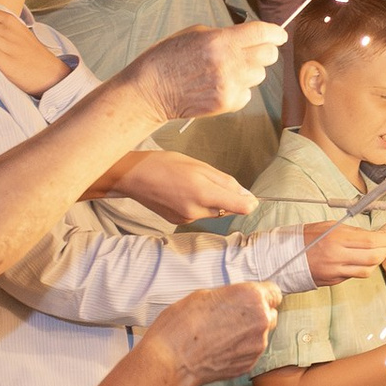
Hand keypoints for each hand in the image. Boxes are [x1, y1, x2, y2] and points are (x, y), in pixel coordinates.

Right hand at [114, 148, 258, 224]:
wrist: (134, 176)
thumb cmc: (165, 164)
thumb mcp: (200, 166)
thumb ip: (226, 182)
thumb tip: (247, 195)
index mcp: (203, 194)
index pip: (240, 207)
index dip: (250, 202)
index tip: (251, 196)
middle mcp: (195, 211)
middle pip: (226, 210)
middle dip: (226, 197)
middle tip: (210, 180)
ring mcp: (185, 219)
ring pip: (212, 212)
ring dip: (211, 201)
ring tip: (192, 183)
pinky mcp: (177, 221)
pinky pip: (198, 214)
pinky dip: (198, 204)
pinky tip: (183, 192)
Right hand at [129, 20, 282, 125]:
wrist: (150, 90)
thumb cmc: (167, 58)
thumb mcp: (194, 33)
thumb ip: (225, 34)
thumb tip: (247, 37)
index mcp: (221, 41)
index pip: (263, 33)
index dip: (275, 33)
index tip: (279, 35)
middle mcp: (229, 63)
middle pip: (269, 55)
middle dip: (263, 51)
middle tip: (251, 52)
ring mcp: (229, 85)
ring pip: (259, 75)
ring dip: (249, 72)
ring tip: (227, 71)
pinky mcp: (227, 103)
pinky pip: (247, 94)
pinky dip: (239, 90)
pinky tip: (219, 86)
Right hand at [145, 285, 276, 383]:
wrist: (170, 361)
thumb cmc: (180, 326)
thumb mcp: (204, 295)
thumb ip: (230, 296)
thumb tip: (236, 301)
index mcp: (251, 297)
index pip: (273, 292)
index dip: (262, 296)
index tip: (251, 300)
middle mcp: (261, 320)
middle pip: (269, 314)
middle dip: (255, 315)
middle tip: (231, 318)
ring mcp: (257, 345)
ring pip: (260, 335)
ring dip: (247, 334)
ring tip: (219, 336)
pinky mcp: (249, 364)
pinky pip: (250, 352)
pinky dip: (239, 350)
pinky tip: (218, 349)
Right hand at [304, 219, 385, 286]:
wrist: (283, 256)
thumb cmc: (306, 237)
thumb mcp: (329, 226)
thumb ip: (352, 231)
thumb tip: (374, 234)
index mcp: (336, 238)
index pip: (371, 240)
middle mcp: (337, 256)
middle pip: (373, 258)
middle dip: (385, 251)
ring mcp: (335, 271)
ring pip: (367, 270)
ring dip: (375, 262)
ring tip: (374, 253)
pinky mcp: (333, 281)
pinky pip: (354, 275)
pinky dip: (362, 268)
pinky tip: (359, 260)